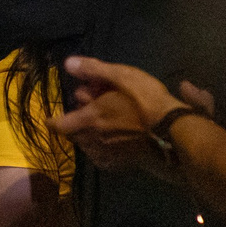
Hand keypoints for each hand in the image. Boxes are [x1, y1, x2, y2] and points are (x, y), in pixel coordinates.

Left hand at [56, 55, 184, 173]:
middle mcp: (94, 139)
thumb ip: (93, 70)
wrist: (174, 130)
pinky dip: (101, 149)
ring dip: (88, 136)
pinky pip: (103, 158)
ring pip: (87, 146)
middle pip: (73, 135)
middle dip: (74, 124)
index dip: (53, 121)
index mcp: (90, 119)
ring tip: (100, 125)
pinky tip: (110, 142)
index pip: (59, 125)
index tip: (51, 119)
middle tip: (86, 112)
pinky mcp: (122, 162)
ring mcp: (108, 153)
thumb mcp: (122, 76)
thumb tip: (68, 64)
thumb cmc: (148, 100)